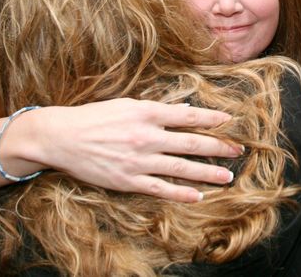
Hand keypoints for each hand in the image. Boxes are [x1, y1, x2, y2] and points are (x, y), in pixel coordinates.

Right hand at [30, 98, 242, 202]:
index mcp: (146, 112)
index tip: (229, 121)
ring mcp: (139, 160)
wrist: (62, 137)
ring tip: (227, 177)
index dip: (211, 119)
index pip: (187, 115)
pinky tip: (198, 196)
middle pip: (191, 142)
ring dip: (208, 173)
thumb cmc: (94, 117)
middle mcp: (146, 136)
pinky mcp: (129, 180)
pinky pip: (161, 189)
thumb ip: (155, 108)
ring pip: (182, 167)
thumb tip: (182, 110)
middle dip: (218, 146)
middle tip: (238, 149)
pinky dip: (181, 193)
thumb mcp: (125, 104)